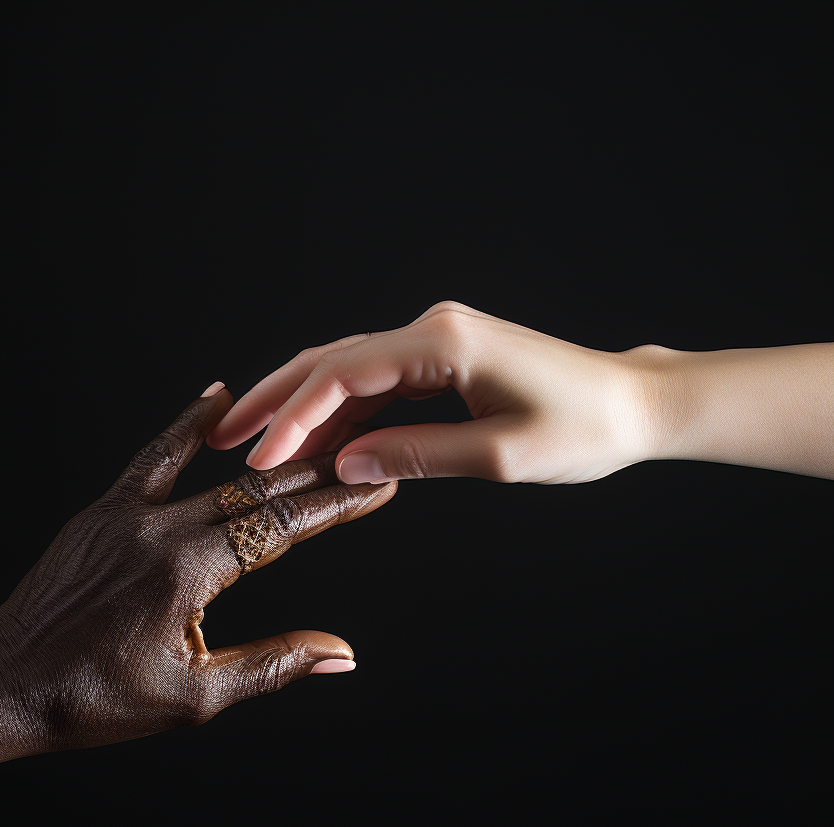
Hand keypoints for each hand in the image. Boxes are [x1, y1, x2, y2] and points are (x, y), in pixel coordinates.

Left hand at [0, 386, 395, 785]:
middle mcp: (160, 530)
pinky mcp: (104, 511)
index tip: (376, 488)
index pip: (281, 529)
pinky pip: (154, 456)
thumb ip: (273, 664)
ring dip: (271, 455)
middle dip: (318, 475)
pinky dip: (188, 427)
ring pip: (215, 473)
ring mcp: (128, 513)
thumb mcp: (194, 695)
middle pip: (257, 493)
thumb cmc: (94, 700)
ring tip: (317, 432)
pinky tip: (216, 398)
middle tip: (364, 455)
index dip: (335, 507)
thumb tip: (341, 653)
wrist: (3, 686)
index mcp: (187, 572)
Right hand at [208, 301, 654, 484]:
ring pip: (346, 370)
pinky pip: (376, 384)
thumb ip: (416, 455)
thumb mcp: (500, 455)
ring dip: (300, 407)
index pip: (344, 375)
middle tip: (223, 436)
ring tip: (254, 444)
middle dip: (273, 400)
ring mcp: (435, 341)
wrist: (634, 405)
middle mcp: (432, 330)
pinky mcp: (443, 359)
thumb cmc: (584, 427)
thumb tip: (345, 464)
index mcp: (444, 343)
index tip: (258, 458)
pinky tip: (315, 443)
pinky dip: (341, 413)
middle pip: (330, 360)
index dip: (292, 417)